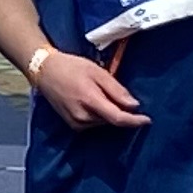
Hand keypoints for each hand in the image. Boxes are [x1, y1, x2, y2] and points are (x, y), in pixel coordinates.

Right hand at [27, 50, 147, 132]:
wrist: (45, 72)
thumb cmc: (72, 67)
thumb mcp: (97, 72)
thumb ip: (116, 90)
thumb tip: (134, 105)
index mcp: (90, 101)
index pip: (118, 118)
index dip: (134, 121)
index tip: (148, 120)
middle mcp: (83, 117)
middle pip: (112, 120)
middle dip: (121, 112)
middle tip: (117, 94)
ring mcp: (76, 123)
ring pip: (103, 122)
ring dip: (109, 113)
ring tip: (100, 94)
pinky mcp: (72, 125)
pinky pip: (93, 123)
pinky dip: (99, 115)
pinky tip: (94, 101)